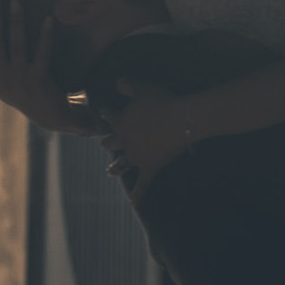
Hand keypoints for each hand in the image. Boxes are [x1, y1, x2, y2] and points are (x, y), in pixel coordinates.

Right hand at [0, 0, 97, 134]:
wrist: (48, 115)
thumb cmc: (20, 89)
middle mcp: (1, 77)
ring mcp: (20, 79)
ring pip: (17, 45)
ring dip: (16, 22)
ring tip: (16, 1)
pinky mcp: (39, 81)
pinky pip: (42, 54)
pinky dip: (45, 36)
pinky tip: (48, 19)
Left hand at [101, 82, 196, 201]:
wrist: (180, 120)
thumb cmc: (162, 100)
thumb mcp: (142, 87)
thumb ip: (126, 84)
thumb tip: (117, 82)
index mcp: (120, 121)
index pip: (109, 115)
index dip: (107, 112)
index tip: (104, 110)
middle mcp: (124, 141)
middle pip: (111, 142)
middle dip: (107, 142)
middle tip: (103, 143)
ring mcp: (136, 156)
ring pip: (122, 163)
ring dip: (116, 167)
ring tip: (110, 171)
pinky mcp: (150, 167)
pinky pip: (143, 184)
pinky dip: (138, 194)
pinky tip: (132, 203)